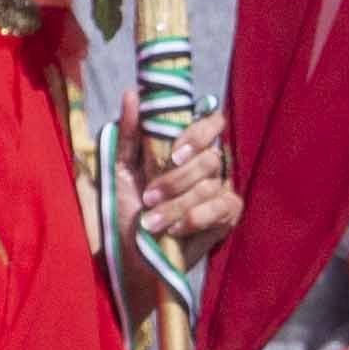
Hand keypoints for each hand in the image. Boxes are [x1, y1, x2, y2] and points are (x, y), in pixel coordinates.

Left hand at [132, 111, 241, 267]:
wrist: (131, 255)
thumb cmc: (126, 211)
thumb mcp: (122, 169)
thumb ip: (129, 134)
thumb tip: (132, 94)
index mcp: (186, 149)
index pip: (213, 124)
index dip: (199, 133)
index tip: (174, 152)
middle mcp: (207, 166)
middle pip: (210, 159)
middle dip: (177, 180)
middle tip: (149, 196)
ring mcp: (220, 190)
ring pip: (211, 186)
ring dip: (178, 205)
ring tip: (152, 222)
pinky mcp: (227, 217)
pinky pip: (223, 208)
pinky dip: (196, 218)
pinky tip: (176, 230)